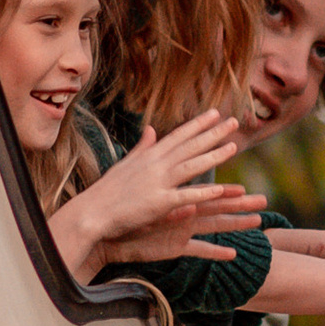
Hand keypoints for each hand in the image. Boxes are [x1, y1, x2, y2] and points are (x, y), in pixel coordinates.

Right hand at [71, 109, 266, 267]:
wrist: (90, 212)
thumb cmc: (106, 191)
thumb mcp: (125, 164)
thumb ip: (143, 147)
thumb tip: (151, 129)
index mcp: (149, 156)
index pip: (178, 136)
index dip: (198, 124)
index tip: (215, 113)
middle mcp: (155, 165)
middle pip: (189, 146)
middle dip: (213, 133)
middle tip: (234, 122)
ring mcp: (157, 183)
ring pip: (190, 166)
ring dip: (213, 156)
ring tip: (234, 147)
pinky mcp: (157, 204)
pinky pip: (184, 196)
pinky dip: (201, 192)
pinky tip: (219, 189)